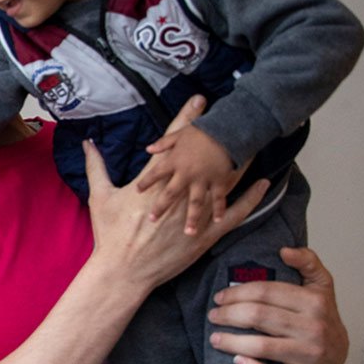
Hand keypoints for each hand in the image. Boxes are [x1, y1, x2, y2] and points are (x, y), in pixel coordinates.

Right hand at [87, 98, 267, 289]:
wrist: (123, 270)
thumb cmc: (110, 235)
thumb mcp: (99, 196)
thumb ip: (95, 166)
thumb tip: (88, 143)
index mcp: (154, 182)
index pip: (174, 143)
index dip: (187, 119)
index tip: (199, 100)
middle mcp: (179, 193)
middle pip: (204, 157)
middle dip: (219, 134)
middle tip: (234, 113)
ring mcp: (195, 213)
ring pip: (223, 181)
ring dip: (239, 161)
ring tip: (253, 142)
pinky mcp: (206, 233)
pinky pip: (234, 212)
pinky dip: (250, 198)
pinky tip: (263, 184)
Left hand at [137, 102, 240, 233]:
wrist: (226, 130)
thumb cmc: (200, 131)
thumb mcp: (178, 134)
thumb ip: (163, 143)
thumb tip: (148, 149)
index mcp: (173, 162)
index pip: (154, 174)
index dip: (145, 183)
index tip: (138, 191)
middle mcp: (186, 174)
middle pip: (170, 194)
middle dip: (160, 207)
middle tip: (152, 220)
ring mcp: (203, 180)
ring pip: (195, 203)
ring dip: (192, 218)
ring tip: (189, 232)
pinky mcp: (220, 182)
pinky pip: (219, 199)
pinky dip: (219, 210)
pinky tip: (217, 221)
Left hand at [209, 247, 347, 363]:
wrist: (340, 352)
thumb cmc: (321, 315)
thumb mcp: (320, 284)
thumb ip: (307, 261)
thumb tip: (284, 251)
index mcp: (314, 301)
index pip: (265, 292)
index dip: (236, 293)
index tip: (219, 297)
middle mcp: (313, 327)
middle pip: (258, 317)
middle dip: (228, 315)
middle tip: (213, 316)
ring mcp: (310, 354)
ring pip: (262, 346)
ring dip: (232, 342)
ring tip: (214, 338)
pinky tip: (237, 362)